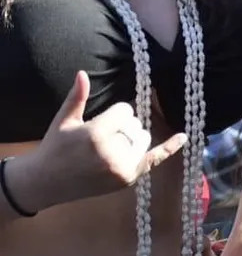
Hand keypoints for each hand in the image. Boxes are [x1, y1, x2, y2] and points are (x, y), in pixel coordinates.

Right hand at [9, 71, 186, 211]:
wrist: (43, 184)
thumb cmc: (53, 148)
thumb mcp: (64, 120)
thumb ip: (77, 97)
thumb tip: (83, 72)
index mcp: (97, 134)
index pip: (125, 110)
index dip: (113, 114)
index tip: (97, 123)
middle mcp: (112, 152)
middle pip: (135, 124)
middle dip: (122, 126)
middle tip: (99, 138)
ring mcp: (121, 168)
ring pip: (142, 139)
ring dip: (132, 138)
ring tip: (110, 146)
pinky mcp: (125, 180)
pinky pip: (153, 160)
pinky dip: (169, 148)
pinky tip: (183, 136)